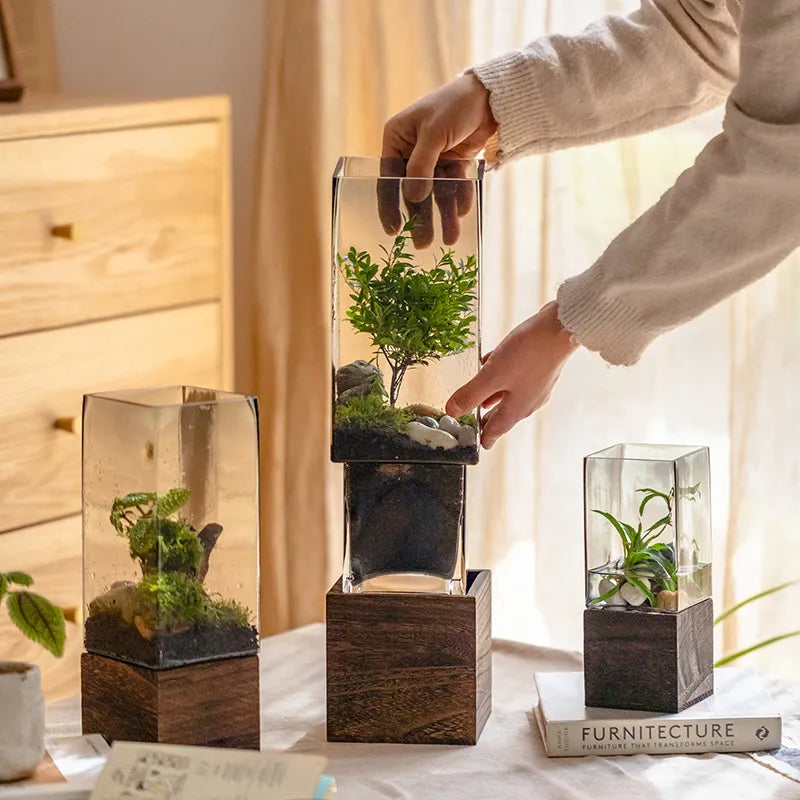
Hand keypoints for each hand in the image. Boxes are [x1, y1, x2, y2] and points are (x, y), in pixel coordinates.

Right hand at [379, 72, 496, 247]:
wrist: (490, 96)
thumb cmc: (455, 105)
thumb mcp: (434, 133)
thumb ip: (421, 166)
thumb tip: (412, 198)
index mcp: (397, 139)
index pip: (388, 179)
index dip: (389, 206)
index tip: (393, 231)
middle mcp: (411, 151)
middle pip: (414, 192)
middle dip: (421, 218)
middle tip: (423, 244)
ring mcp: (433, 159)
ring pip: (435, 194)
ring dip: (443, 215)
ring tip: (451, 237)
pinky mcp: (453, 163)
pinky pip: (453, 187)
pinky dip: (459, 199)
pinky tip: (463, 212)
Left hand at [446, 301, 579, 449]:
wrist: (560, 328)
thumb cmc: (529, 353)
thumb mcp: (492, 375)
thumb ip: (471, 394)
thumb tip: (452, 411)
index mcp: (517, 408)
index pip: (497, 429)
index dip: (485, 437)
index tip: (481, 444)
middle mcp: (529, 400)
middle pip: (504, 413)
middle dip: (489, 417)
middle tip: (478, 423)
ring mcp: (536, 384)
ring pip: (510, 395)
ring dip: (494, 396)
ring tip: (481, 398)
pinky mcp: (539, 367)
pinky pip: (516, 377)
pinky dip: (503, 376)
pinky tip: (492, 364)